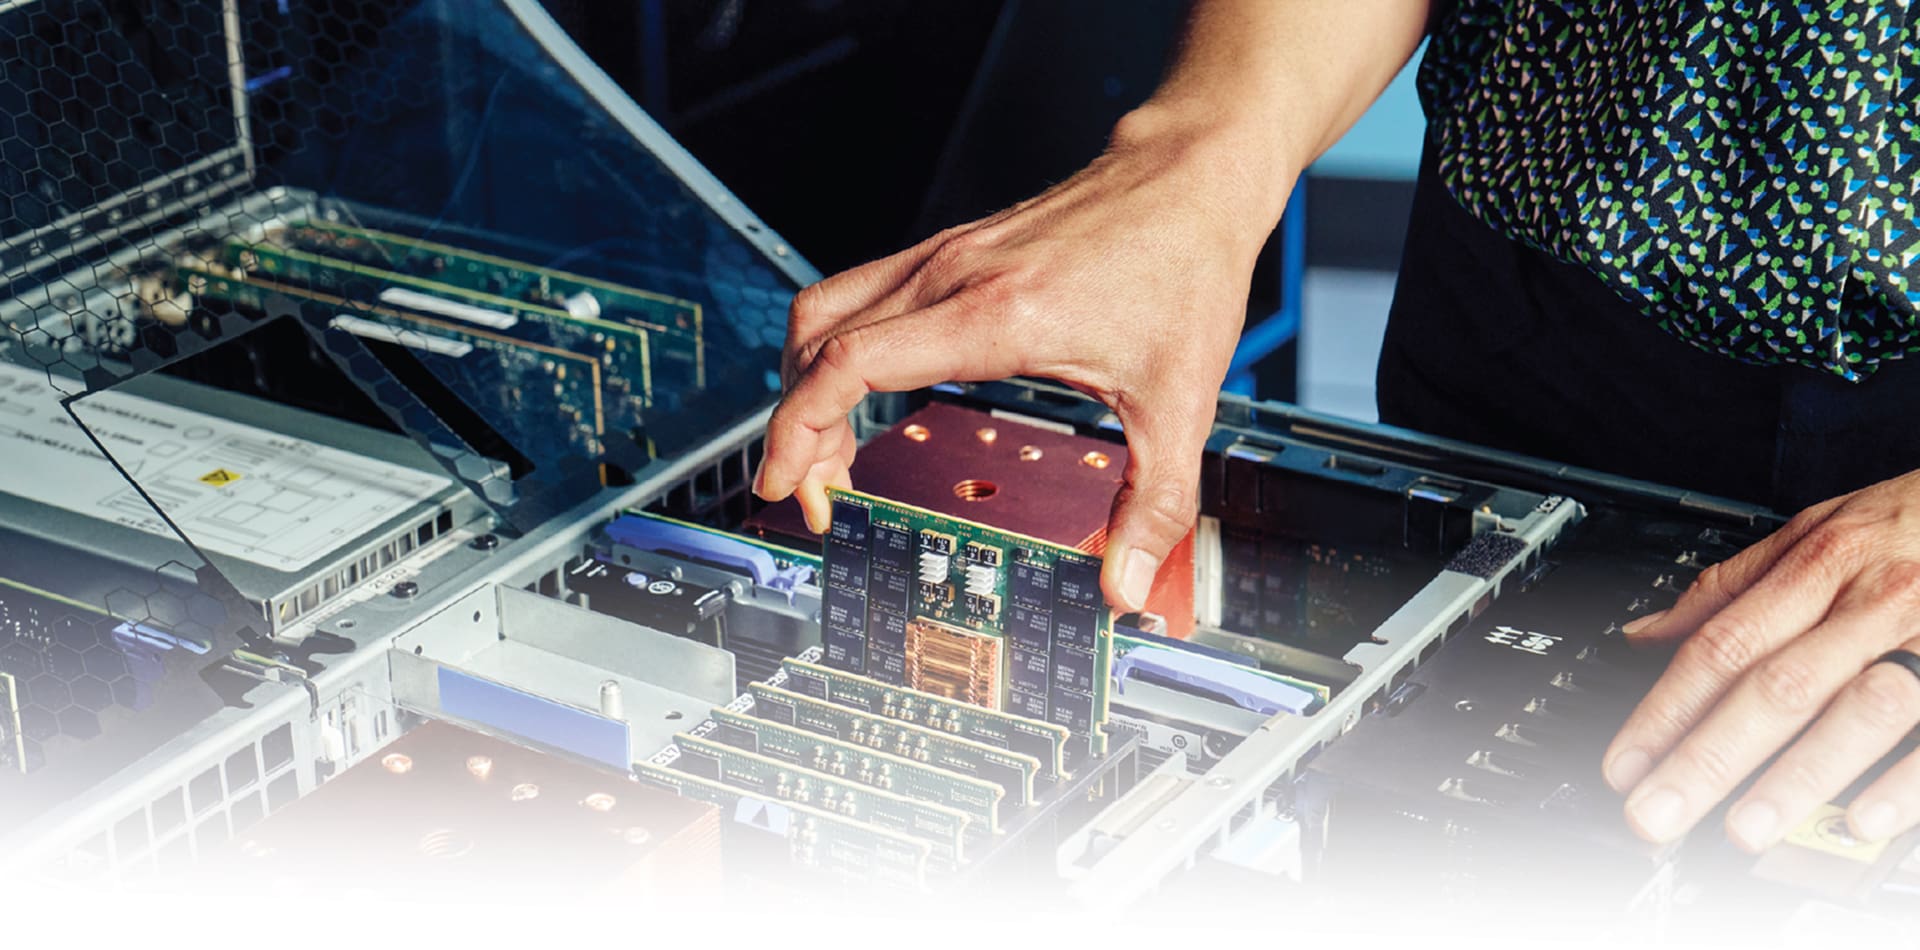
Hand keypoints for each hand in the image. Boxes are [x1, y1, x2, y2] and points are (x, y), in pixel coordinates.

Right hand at [753, 105, 1292, 609]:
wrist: (1189, 180)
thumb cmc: (1183, 271)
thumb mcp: (1180, 402)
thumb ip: (1155, 503)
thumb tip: (1126, 585)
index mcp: (997, 315)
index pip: (850, 364)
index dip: (799, 431)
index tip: (786, 486)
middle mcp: (954, 276)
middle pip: (818, 344)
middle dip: (795, 429)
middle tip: (816, 495)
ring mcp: (945, 257)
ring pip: (825, 312)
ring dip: (806, 384)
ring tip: (827, 455)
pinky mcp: (949, 252)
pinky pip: (857, 295)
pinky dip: (835, 351)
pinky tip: (862, 396)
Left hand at [1604, 469, 1919, 850]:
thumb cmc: (1912, 522)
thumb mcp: (1816, 529)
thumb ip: (1730, 586)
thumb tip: (1646, 630)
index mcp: (1820, 566)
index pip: (1724, 645)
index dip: (1666, 708)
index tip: (1626, 762)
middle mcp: (1870, 603)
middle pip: (1777, 686)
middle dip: (1708, 756)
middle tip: (1657, 811)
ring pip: (1856, 710)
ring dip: (1796, 776)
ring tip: (1744, 828)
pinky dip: (1903, 781)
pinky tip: (1861, 820)